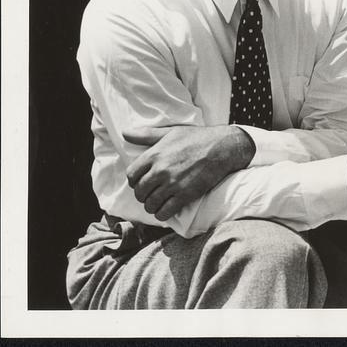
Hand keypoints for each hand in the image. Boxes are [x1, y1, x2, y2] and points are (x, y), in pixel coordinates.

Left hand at [123, 124, 254, 220]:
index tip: (141, 182)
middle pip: (140, 192)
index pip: (132, 175)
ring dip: (151, 206)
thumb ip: (146, 134)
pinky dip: (162, 214)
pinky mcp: (185, 195)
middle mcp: (161, 170)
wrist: (222, 147)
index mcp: (154, 154)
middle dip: (143, 195)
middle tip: (150, 194)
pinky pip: (165, 211)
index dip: (134, 181)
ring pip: (150, 204)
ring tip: (157, 203)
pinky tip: (165, 210)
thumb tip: (125, 133)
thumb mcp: (170, 132)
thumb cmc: (197, 138)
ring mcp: (173, 184)